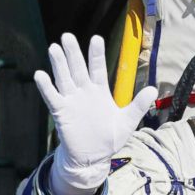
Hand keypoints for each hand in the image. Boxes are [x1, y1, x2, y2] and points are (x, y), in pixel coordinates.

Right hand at [34, 34, 156, 194]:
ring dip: (59, 64)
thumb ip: (138, 105)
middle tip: (67, 36)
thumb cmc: (109, 138)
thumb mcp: (127, 121)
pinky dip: (46, 87)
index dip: (96, 54)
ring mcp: (72, 101)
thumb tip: (154, 89)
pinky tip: (40, 74)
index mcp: (100, 91)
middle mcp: (84, 92)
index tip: (96, 38)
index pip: (98, 68)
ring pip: (64, 78)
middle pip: (78, 69)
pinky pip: (53, 97)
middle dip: (73, 53)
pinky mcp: (61, 112)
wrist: (92, 158)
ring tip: (54, 48)